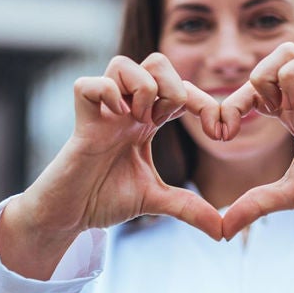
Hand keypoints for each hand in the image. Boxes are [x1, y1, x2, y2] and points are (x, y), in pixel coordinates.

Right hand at [0, 53, 224, 278]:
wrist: (70, 214)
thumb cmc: (104, 198)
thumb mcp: (156, 201)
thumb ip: (188, 207)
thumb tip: (223, 231)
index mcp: (148, 120)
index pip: (184, 90)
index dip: (208, 105)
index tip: (222, 134)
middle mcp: (127, 108)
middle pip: (157, 62)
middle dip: (175, 86)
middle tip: (169, 122)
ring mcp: (103, 111)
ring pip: (124, 63)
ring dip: (143, 88)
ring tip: (141, 120)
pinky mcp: (81, 121)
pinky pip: (88, 84)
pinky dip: (106, 94)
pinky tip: (117, 118)